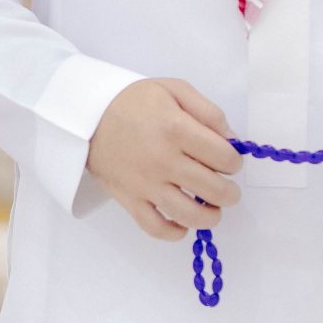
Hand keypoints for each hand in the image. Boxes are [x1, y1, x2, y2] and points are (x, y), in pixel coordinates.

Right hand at [85, 77, 241, 240]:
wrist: (88, 116)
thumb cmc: (134, 102)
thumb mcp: (174, 90)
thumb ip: (208, 111)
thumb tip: (232, 140)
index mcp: (176, 129)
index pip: (223, 157)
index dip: (234, 162)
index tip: (229, 161)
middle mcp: (162, 160)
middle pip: (213, 189)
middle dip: (230, 192)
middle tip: (228, 189)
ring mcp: (145, 184)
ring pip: (189, 215)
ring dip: (211, 217)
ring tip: (213, 209)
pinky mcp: (129, 199)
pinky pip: (155, 227)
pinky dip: (174, 233)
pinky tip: (183, 225)